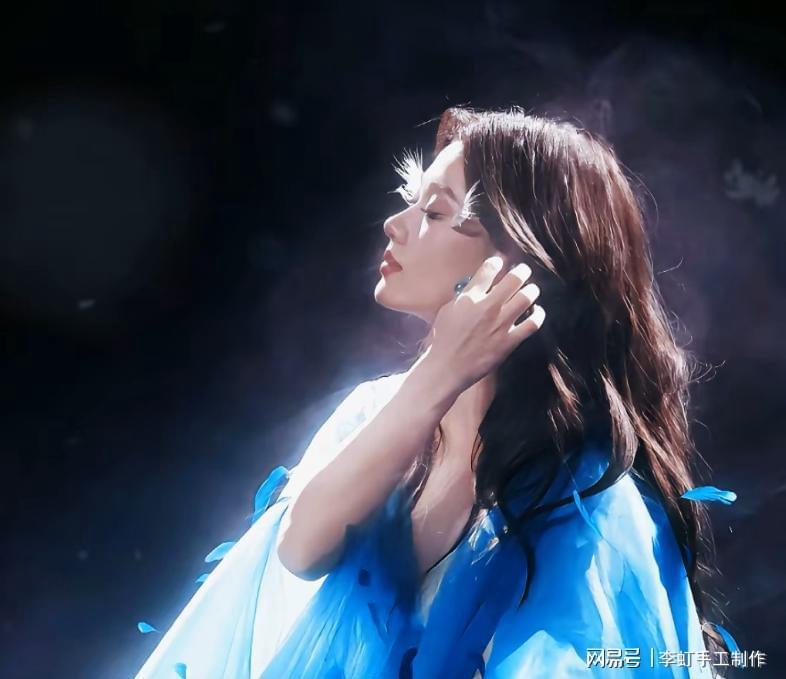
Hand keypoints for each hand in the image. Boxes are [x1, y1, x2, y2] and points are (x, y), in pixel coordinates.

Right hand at [422, 255, 545, 392]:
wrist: (446, 367)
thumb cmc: (441, 341)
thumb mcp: (447, 311)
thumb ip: (463, 298)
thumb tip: (475, 288)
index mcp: (469, 297)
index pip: (488, 269)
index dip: (496, 262)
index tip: (499, 262)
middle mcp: (487, 307)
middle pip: (514, 279)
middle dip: (522, 271)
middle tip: (524, 271)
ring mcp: (500, 324)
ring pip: (527, 297)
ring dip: (532, 290)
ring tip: (532, 290)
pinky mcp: (509, 341)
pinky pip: (532, 324)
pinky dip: (538, 315)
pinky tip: (537, 312)